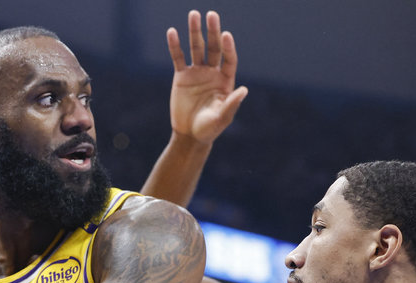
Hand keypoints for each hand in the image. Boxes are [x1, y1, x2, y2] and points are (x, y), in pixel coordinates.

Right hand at [166, 10, 247, 144]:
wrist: (189, 135)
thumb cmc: (209, 129)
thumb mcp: (221, 118)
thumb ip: (231, 104)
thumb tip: (244, 90)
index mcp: (225, 80)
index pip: (228, 59)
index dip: (228, 47)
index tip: (226, 35)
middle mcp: (212, 73)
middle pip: (214, 48)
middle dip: (213, 31)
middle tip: (211, 15)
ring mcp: (197, 73)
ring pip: (196, 48)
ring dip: (195, 32)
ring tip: (193, 14)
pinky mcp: (181, 76)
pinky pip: (178, 58)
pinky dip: (175, 46)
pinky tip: (172, 32)